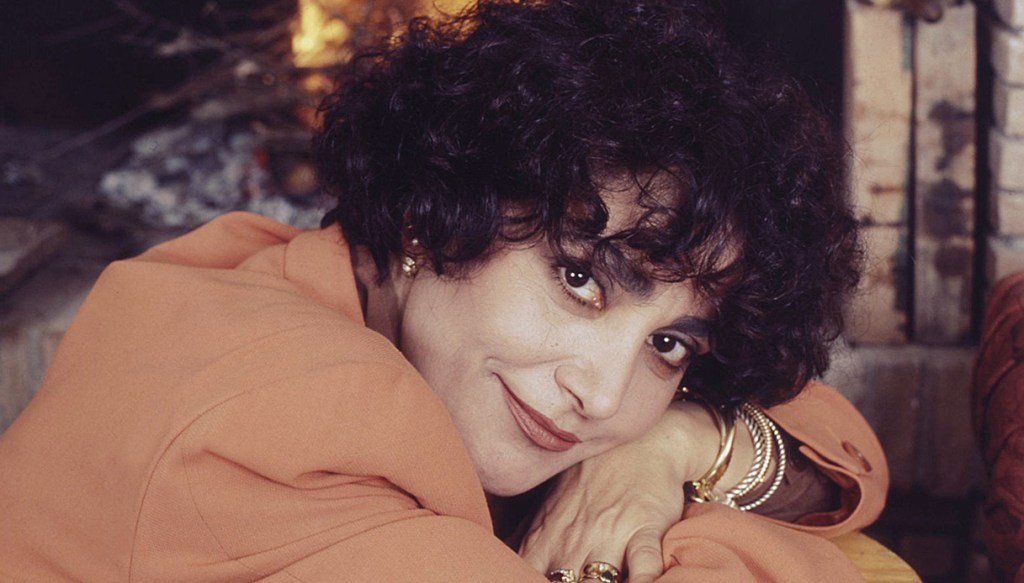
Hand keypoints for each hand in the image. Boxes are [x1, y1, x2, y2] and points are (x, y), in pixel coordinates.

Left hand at [518, 401, 735, 581]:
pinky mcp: (645, 531)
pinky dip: (644, 580)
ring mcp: (610, 535)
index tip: (536, 581)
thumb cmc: (590, 479)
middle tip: (573, 582)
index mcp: (547, 537)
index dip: (529, 581)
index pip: (527, 573)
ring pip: (599, 582)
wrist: (638, 444)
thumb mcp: (549, 506)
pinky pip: (645, 566)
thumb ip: (528, 537)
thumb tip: (506, 553)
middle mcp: (574, 540)